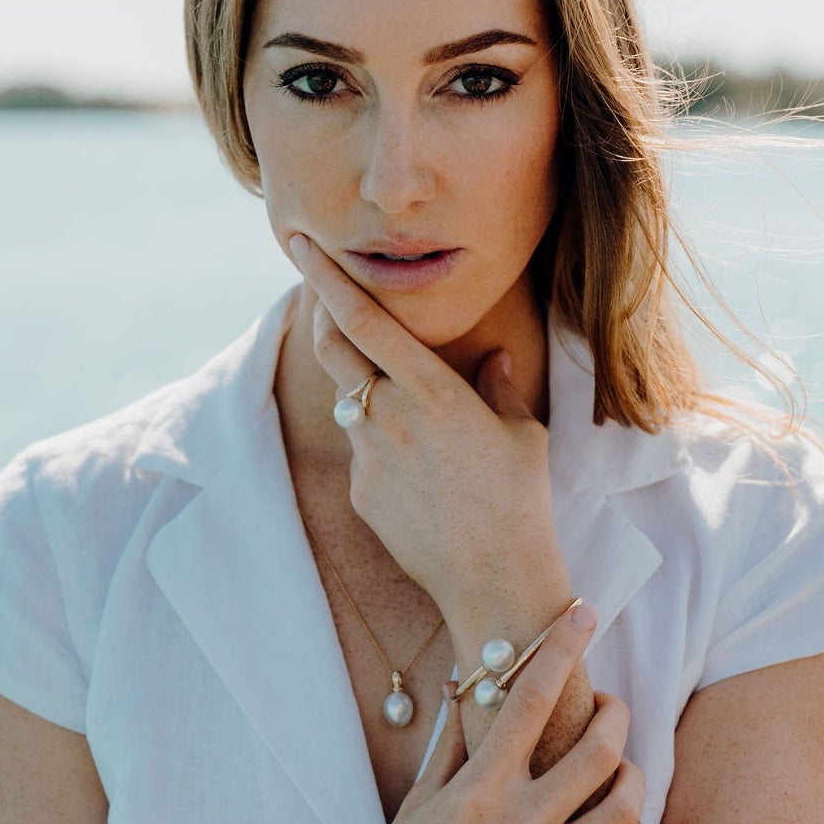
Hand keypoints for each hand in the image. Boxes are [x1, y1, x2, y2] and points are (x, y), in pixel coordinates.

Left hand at [288, 233, 562, 613]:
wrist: (494, 579)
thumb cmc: (520, 501)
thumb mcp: (520, 434)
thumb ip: (498, 388)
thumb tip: (492, 359)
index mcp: (430, 390)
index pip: (363, 320)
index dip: (327, 278)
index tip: (302, 244)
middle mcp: (388, 416)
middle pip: (333, 349)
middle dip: (322, 316)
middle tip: (325, 297)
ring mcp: (368, 456)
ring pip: (352, 402)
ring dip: (367, 391)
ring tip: (415, 417)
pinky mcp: (360, 492)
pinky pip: (365, 453)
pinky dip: (383, 447)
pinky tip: (425, 478)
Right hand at [338, 603, 668, 823]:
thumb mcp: (417, 800)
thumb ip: (450, 740)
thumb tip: (461, 682)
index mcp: (481, 790)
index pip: (534, 697)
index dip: (563, 646)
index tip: (583, 614)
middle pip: (599, 748)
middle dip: (615, 712)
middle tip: (609, 707)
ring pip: (627, 807)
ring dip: (633, 774)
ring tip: (623, 768)